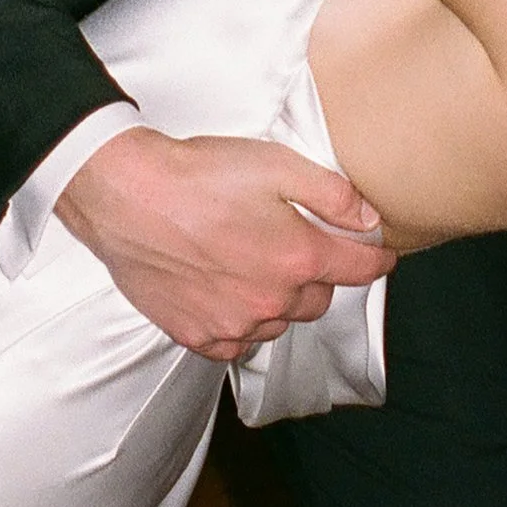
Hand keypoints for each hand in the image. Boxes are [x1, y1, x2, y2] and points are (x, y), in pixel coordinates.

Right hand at [57, 124, 393, 361]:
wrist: (126, 194)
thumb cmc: (196, 175)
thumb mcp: (277, 164)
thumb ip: (332, 194)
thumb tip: (367, 219)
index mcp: (298, 258)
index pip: (359, 269)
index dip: (376, 258)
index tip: (380, 254)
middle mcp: (271, 300)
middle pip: (319, 299)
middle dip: (319, 276)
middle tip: (298, 245)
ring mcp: (233, 323)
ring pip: (279, 322)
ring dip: (279, 301)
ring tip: (255, 265)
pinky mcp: (197, 334)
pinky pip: (237, 342)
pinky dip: (242, 324)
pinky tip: (229, 295)